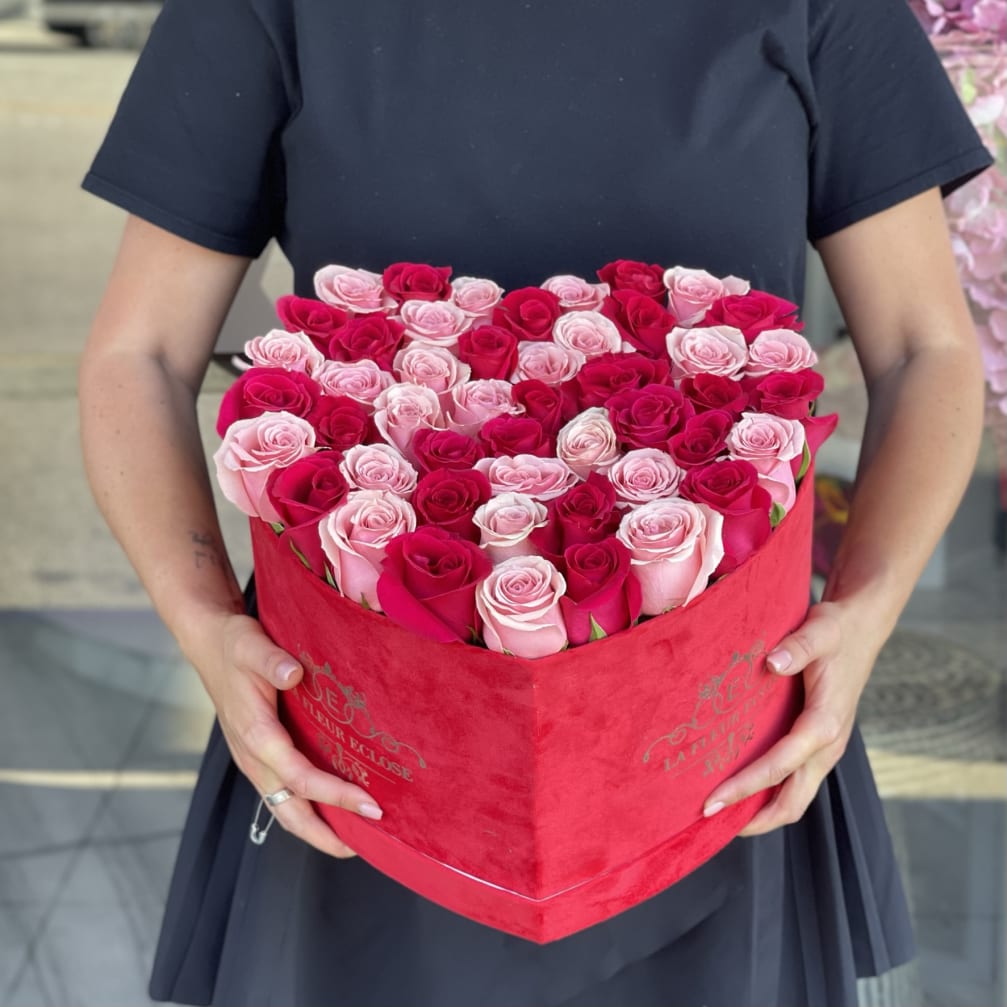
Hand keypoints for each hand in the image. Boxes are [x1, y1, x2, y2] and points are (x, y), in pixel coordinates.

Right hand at [190, 611, 383, 857]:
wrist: (209, 645)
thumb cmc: (235, 646)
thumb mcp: (252, 645)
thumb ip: (272, 660)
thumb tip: (294, 674)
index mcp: (256, 735)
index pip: (300, 777)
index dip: (335, 795)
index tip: (370, 804)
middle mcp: (254, 758)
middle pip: (291, 812)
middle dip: (328, 834)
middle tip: (370, 842)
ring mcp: (255, 762)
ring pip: (286, 809)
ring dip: (319, 828)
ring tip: (357, 839)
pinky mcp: (260, 757)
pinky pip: (284, 794)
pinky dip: (309, 809)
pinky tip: (335, 809)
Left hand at [702, 601, 876, 835]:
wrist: (861, 628)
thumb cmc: (837, 629)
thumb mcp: (819, 629)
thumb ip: (797, 647)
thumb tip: (771, 663)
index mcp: (825, 723)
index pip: (780, 766)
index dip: (745, 786)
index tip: (713, 799)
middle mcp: (827, 745)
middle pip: (792, 800)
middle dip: (752, 817)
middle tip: (708, 819)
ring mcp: (825, 748)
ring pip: (795, 796)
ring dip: (761, 811)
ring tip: (720, 816)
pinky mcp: (819, 743)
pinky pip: (795, 781)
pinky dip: (770, 794)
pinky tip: (741, 789)